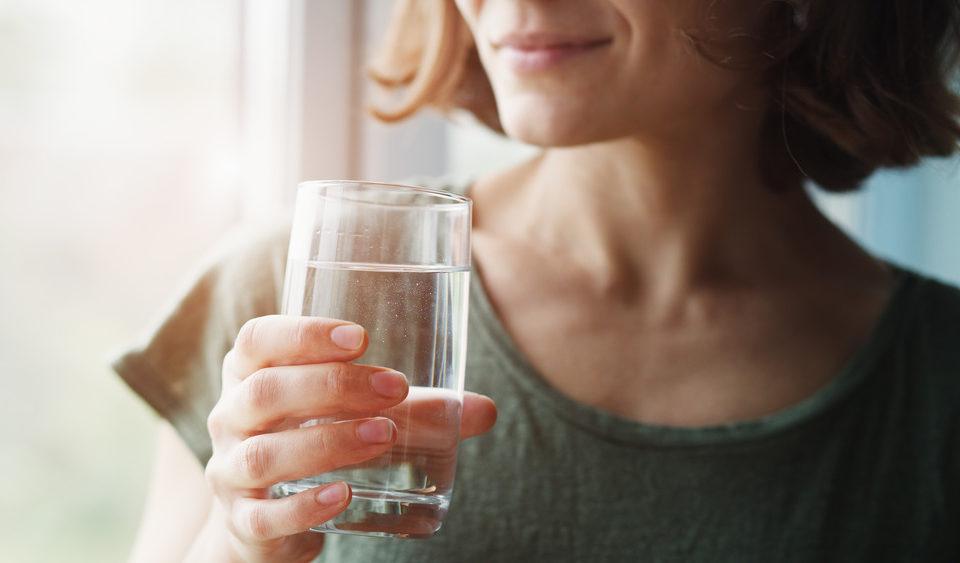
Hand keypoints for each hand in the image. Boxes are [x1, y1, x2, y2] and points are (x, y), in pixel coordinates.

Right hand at [197, 315, 497, 561]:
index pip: (258, 340)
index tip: (361, 337)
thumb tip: (485, 410)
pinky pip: (264, 516)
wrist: (265, 521)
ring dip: (327, 442)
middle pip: (264, 392)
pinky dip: (304, 507)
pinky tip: (344, 495)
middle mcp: (230, 419)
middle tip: (393, 388)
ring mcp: (231, 473)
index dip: (303, 333)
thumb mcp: (355, 417)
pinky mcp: (244, 523)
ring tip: (383, 436)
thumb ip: (415, 411)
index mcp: (250, 375)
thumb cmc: (313, 442)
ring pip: (264, 454)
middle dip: (331, 386)